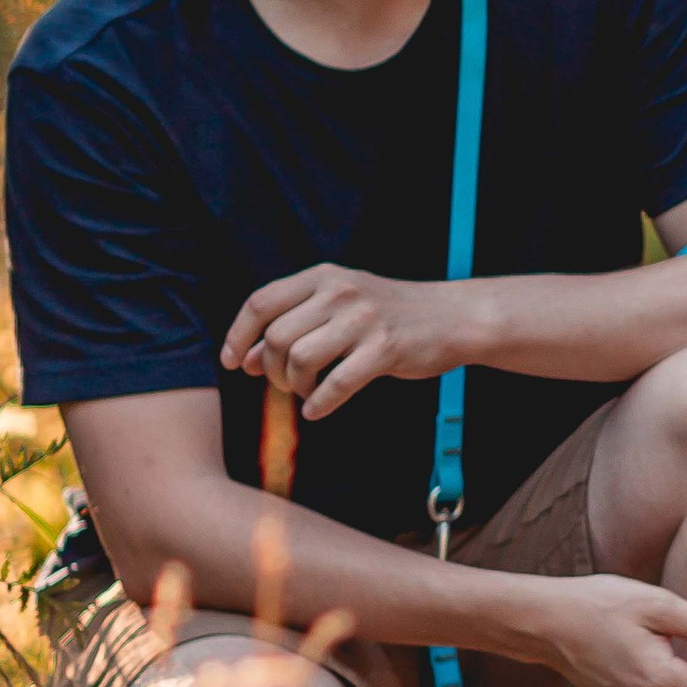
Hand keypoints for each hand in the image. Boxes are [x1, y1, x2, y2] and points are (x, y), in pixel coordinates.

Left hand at [222, 264, 468, 418]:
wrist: (452, 317)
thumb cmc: (387, 314)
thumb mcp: (338, 306)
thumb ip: (292, 324)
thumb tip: (243, 359)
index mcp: (323, 277)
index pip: (261, 303)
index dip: (238, 336)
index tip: (233, 363)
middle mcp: (340, 292)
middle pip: (276, 337)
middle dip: (270, 369)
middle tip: (284, 383)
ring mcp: (364, 320)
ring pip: (300, 359)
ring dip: (296, 386)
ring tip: (307, 391)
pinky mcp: (385, 348)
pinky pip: (337, 384)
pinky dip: (320, 403)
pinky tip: (319, 408)